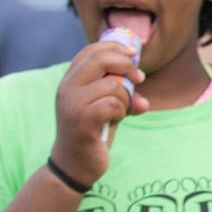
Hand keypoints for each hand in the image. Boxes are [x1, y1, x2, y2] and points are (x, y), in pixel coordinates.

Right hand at [51, 39, 147, 184]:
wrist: (75, 164)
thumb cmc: (92, 133)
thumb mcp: (108, 110)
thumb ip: (122, 98)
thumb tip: (144, 102)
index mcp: (70, 81)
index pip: (90, 51)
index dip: (114, 47)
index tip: (134, 54)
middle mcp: (66, 88)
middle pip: (100, 59)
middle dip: (126, 65)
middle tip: (139, 79)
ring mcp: (71, 104)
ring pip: (112, 85)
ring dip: (126, 98)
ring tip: (119, 111)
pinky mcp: (81, 120)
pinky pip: (113, 104)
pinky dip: (122, 111)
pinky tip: (115, 121)